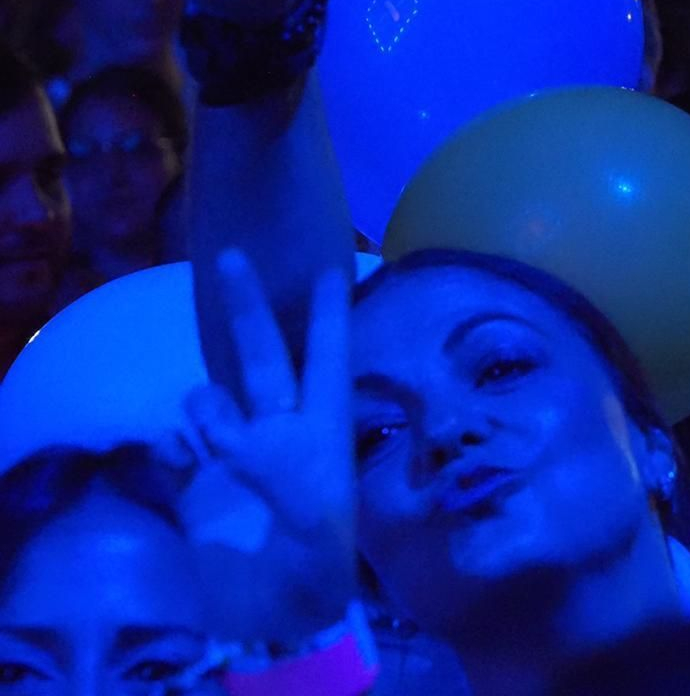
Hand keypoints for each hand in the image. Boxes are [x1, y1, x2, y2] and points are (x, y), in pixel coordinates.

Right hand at [178, 250, 355, 645]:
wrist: (279, 612)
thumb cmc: (315, 559)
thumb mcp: (310, 505)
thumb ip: (264, 455)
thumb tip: (217, 421)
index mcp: (323, 426)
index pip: (328, 355)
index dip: (330, 312)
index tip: (335, 265)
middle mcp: (280, 428)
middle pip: (264, 357)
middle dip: (249, 309)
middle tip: (231, 256)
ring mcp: (237, 452)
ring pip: (213, 397)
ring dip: (210, 411)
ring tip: (224, 451)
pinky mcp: (198, 481)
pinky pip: (176, 444)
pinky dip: (176, 446)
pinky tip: (185, 464)